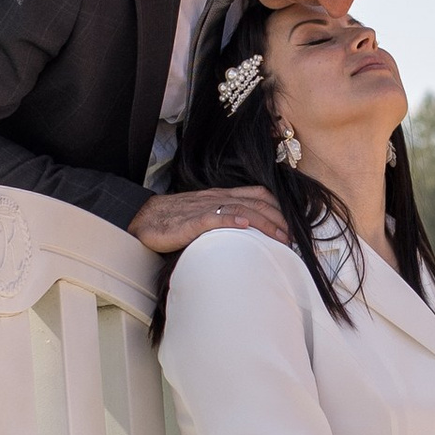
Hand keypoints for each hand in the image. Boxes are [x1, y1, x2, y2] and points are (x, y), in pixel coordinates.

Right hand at [131, 186, 291, 255]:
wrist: (142, 218)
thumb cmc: (173, 220)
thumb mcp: (205, 216)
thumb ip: (225, 221)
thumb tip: (249, 235)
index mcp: (221, 196)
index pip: (257, 195)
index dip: (278, 209)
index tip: (292, 226)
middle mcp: (217, 198)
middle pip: (256, 204)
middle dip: (278, 220)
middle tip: (292, 239)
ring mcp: (204, 208)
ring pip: (241, 210)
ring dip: (263, 224)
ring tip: (279, 237)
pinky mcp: (190, 221)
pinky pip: (213, 218)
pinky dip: (231, 221)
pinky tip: (244, 228)